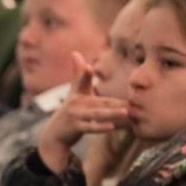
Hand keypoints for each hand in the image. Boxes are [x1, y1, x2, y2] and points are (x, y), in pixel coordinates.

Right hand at [37, 53, 128, 172]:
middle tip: (131, 102)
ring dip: (112, 114)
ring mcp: (76, 116)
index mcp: (78, 93)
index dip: (85, 75)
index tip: (89, 68)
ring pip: (97, 115)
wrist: (54, 133)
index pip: (82, 82)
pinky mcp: (75, 128)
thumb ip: (78, 74)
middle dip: (115, 103)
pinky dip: (101, 128)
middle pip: (100, 102)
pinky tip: (112, 127)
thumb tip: (75, 52)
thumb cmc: (71, 109)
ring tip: (126, 113)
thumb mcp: (74, 91)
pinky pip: (90, 128)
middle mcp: (76, 104)